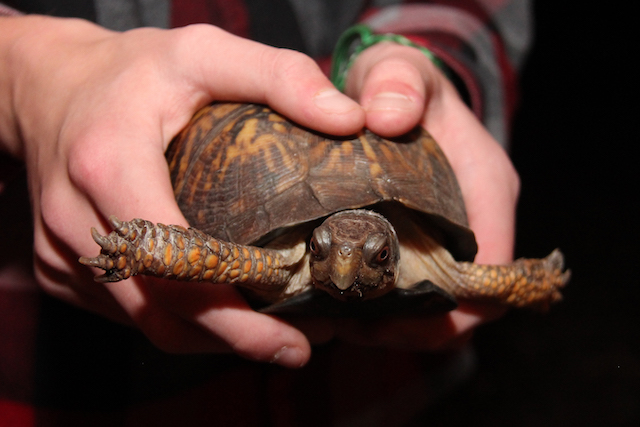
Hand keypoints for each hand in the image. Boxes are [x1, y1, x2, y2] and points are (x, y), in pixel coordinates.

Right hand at [1, 16, 364, 367]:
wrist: (46, 86)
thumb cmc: (129, 71)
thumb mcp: (204, 52)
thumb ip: (279, 76)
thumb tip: (349, 119)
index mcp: (110, 164)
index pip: (171, 255)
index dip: (231, 301)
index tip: (292, 327)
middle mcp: (76, 218)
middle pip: (160, 308)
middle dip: (234, 339)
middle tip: (299, 347)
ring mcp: (62, 251)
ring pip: (143, 320)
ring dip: (210, 338)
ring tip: (274, 336)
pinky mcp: (61, 268)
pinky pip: (126, 311)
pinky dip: (177, 321)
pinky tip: (222, 311)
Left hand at [334, 42, 519, 350]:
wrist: (394, 89)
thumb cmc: (399, 83)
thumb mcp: (397, 72)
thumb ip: (397, 84)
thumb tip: (387, 116)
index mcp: (487, 185)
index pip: (495, 265)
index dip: (459, 305)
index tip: (402, 320)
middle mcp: (482, 217)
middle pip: (469, 301)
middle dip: (418, 326)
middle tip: (356, 327)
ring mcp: (457, 234)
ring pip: (443, 304)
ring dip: (398, 324)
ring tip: (343, 321)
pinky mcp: (431, 242)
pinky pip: (422, 289)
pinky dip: (390, 307)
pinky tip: (346, 302)